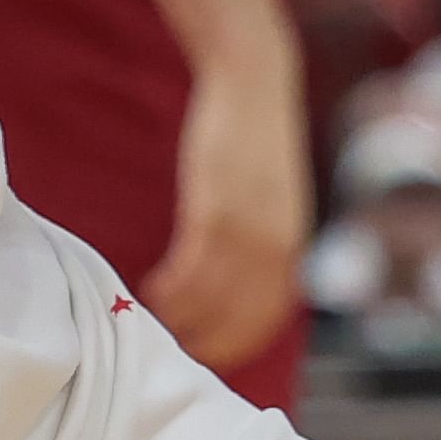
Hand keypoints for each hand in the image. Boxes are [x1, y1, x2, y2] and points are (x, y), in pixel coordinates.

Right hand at [143, 39, 309, 371]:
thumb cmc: (253, 141)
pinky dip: (167, 291)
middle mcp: (277, 250)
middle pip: (235, 324)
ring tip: (148, 320)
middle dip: (199, 344)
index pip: (262, 324)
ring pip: (208, 303)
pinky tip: (148, 290)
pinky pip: (189, 271)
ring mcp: (248, 233)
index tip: (197, 356)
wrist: (253, 83)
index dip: (229, 348)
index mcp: (292, 251)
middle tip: (164, 348)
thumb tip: (235, 284)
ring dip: (175, 321)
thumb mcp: (271, 201)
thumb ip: (261, 243)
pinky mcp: (216, 211)